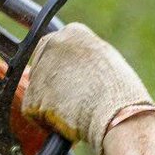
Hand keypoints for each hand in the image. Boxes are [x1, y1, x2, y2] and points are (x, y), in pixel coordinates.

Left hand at [22, 23, 154, 153]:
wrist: (120, 114)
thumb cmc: (120, 93)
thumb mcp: (105, 61)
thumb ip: (82, 58)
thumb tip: (69, 68)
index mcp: (72, 32)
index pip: (52, 47)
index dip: (59, 69)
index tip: (71, 82)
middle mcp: (52, 45)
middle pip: (41, 66)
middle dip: (51, 84)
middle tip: (73, 100)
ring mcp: (40, 70)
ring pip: (37, 90)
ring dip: (50, 103)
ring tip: (76, 110)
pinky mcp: (33, 97)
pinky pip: (33, 111)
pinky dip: (46, 121)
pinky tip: (67, 121)